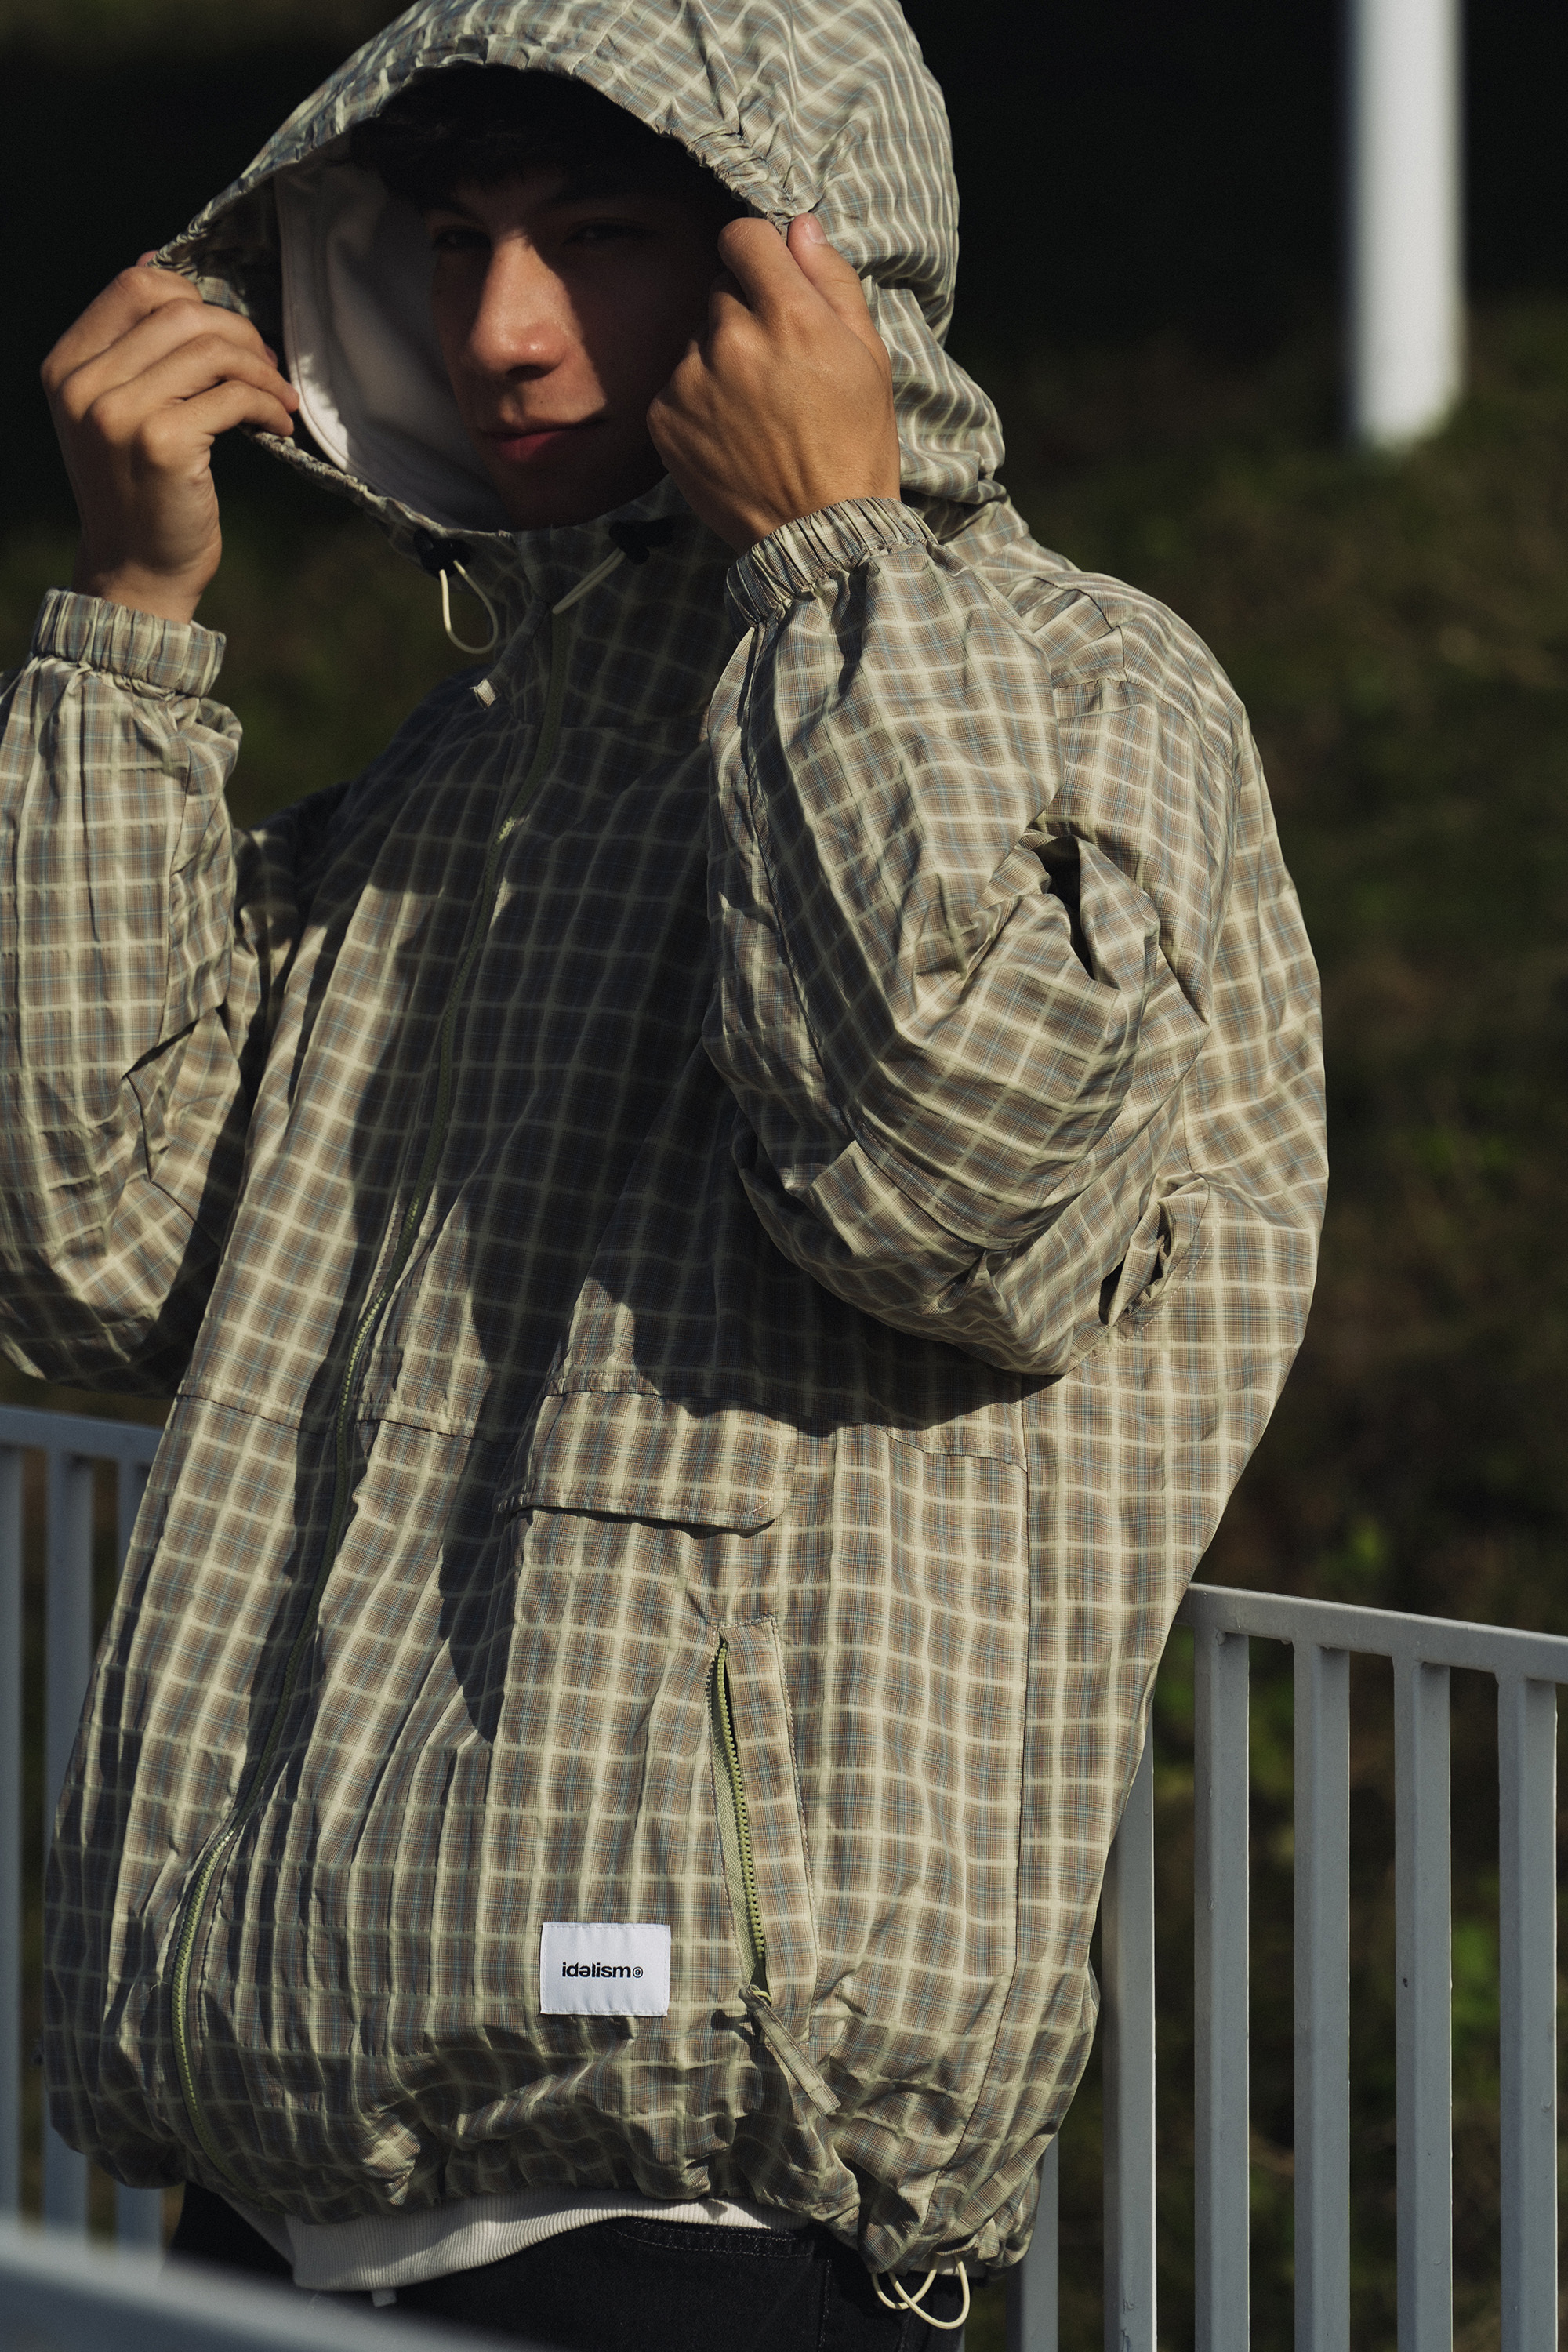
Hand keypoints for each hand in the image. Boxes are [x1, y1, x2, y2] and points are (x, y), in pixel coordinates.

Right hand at [41, 260, 298, 625]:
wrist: (135, 572)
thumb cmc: (137, 491)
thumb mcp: (116, 411)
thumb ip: (130, 349)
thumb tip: (155, 263)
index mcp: (67, 367)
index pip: (135, 287)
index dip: (193, 299)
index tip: (227, 335)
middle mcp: (85, 385)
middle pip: (180, 313)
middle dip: (238, 333)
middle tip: (268, 367)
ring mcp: (120, 414)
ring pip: (210, 350)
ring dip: (260, 370)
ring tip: (279, 398)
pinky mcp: (164, 443)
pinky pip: (232, 396)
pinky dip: (267, 406)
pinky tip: (277, 426)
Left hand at [647, 215, 900, 552]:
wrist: (818, 534)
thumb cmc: (855, 445)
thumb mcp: (869, 357)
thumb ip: (832, 281)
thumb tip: (800, 226)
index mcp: (789, 315)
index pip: (744, 235)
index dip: (757, 252)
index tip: (767, 278)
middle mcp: (731, 339)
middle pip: (721, 291)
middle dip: (746, 315)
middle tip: (778, 369)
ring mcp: (691, 379)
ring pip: (698, 339)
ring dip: (720, 360)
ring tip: (757, 411)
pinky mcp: (664, 417)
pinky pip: (676, 384)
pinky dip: (698, 401)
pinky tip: (732, 434)